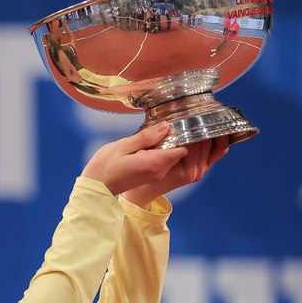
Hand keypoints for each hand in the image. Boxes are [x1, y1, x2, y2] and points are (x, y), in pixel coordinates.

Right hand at [82, 123, 228, 207]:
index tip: (196, 115)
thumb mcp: (122, 146)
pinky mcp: (160, 174)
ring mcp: (162, 174)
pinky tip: (197, 139)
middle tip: (204, 114)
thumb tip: (167, 127)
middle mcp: (163, 170)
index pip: (186, 146)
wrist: (97, 188)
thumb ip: (146, 137)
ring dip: (200, 142)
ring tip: (202, 122)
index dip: (193, 131)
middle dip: (201, 134)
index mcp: (155, 163)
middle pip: (194, 153)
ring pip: (193, 159)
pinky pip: (184, 163)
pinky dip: (194, 152)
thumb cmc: (105, 167)